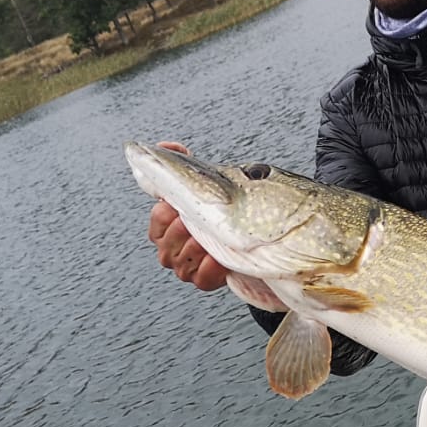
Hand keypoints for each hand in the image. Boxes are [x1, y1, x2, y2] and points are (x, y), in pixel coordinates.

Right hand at [146, 140, 281, 306]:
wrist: (270, 236)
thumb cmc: (238, 207)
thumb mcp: (214, 181)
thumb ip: (186, 162)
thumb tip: (167, 146)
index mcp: (175, 220)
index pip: (156, 221)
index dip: (164, 217)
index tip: (178, 209)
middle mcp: (180, 244)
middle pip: (163, 245)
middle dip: (181, 233)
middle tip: (196, 225)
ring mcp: (193, 264)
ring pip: (179, 265)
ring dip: (196, 251)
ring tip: (212, 242)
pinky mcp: (210, 279)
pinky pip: (200, 281)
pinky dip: (209, 270)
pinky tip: (221, 260)